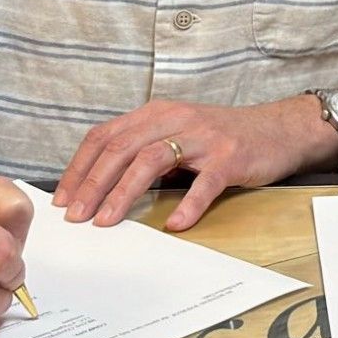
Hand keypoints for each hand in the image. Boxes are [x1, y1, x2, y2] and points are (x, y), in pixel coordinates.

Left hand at [53, 97, 337, 232]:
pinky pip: (204, 182)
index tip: (61, 198)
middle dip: (93, 183)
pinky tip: (174, 225)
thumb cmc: (220, 137)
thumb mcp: (176, 135)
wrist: (276, 129)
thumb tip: (100, 186)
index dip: (80, 166)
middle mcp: (175, 118)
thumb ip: (144, 151)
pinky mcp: (229, 157)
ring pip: (152, 160)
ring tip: (106, 221)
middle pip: (122, 147)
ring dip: (124, 192)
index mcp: (156, 113)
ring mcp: (203, 137)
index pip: (106, 134)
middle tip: (75, 216)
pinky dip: (187, 204)